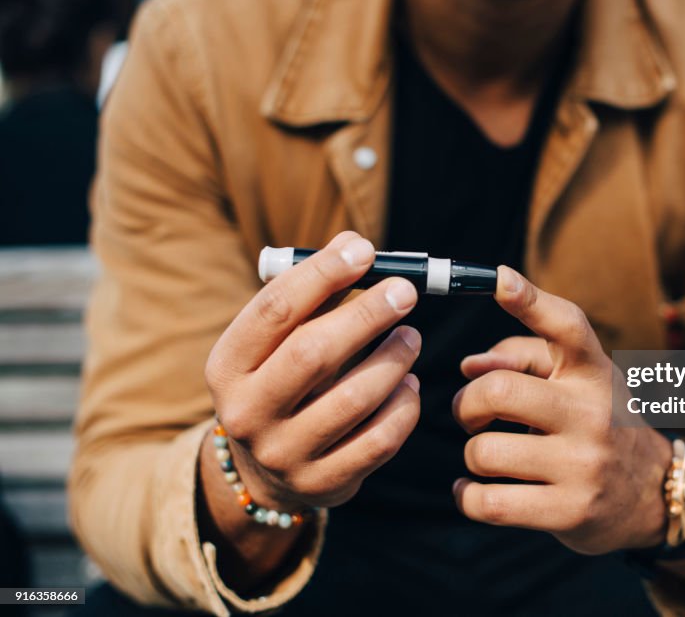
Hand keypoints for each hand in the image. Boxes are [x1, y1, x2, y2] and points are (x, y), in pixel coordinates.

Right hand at [201, 231, 420, 566]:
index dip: (322, 273)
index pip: (275, 309)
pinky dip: (404, 406)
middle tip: (406, 291)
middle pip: (313, 353)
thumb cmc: (282, 382)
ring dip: (394, 359)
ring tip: (411, 338)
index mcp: (227, 367)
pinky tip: (410, 384)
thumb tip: (357, 244)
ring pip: (354, 399)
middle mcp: (246, 413)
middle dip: (366, 315)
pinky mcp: (324, 484)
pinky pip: (379, 440)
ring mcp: (284, 455)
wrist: (264, 472)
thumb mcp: (279, 343)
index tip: (364, 250)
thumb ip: (314, 295)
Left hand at [452, 267, 671, 554]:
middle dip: (467, 405)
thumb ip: (523, 356)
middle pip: (499, 390)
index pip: (566, 326)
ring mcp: (583, 464)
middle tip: (472, 415)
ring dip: (473, 455)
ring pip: (485, 452)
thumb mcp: (576, 381)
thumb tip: (469, 366)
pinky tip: (473, 490)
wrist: (654, 494)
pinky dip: (469, 497)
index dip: (530, 300)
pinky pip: (491, 503)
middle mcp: (592, 412)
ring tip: (487, 457)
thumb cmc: (596, 423)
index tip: (499, 278)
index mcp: (593, 371)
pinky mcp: (570, 511)